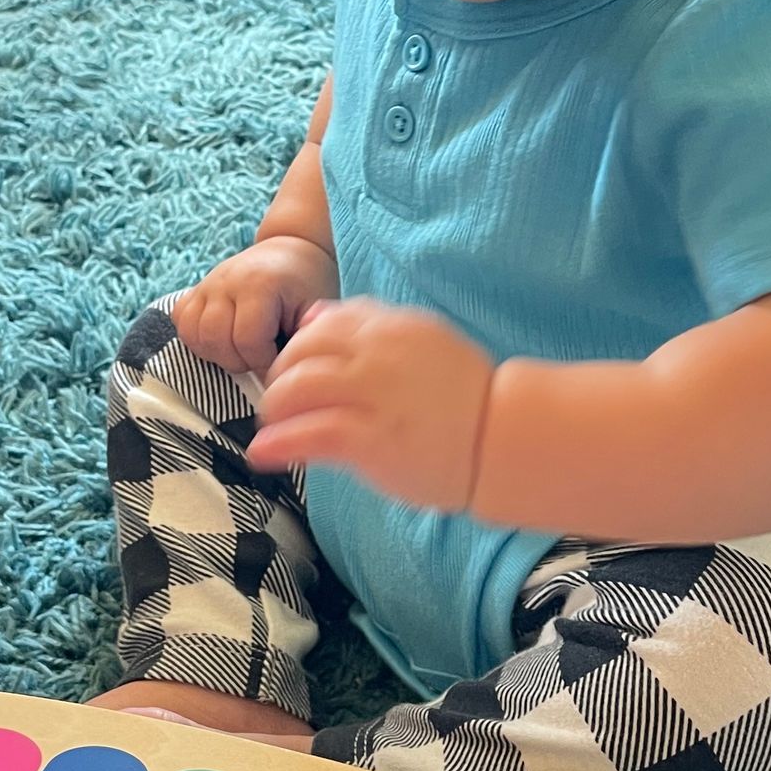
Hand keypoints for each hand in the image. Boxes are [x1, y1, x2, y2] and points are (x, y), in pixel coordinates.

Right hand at [172, 237, 340, 380]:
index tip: (277, 363)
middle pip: (215, 339)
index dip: (262, 363)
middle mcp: (226, 281)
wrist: (290, 251)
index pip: (248, 340)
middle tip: (259, 359)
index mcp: (259, 284)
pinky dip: (197, 339)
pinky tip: (221, 341)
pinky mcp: (195, 289)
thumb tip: (280, 377)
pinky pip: (181, 322)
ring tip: (240, 352)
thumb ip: (300, 343)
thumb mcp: (313, 311)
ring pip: (193, 334)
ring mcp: (207, 284)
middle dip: (238, 362)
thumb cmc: (306, 286)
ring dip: (216, 354)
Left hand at [246, 296, 494, 512]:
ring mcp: (374, 395)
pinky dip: (279, 443)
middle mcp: (379, 353)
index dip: (299, 348)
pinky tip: (264, 454)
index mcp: (393, 326)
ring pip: (297, 389)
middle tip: (277, 402)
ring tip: (270, 428)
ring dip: (274, 409)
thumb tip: (313, 316)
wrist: (505, 439)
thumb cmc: (467, 399)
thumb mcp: (422, 342)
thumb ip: (370, 327)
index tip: (294, 370)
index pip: (324, 323)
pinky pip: (310, 434)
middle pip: (301, 352)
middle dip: (279, 377)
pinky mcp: (372, 438)